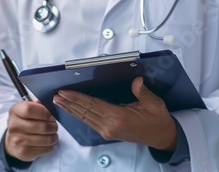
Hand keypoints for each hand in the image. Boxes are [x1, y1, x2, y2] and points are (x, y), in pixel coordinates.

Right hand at [5, 101, 57, 161]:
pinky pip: (46, 149)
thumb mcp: (27, 107)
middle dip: (53, 126)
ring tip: (53, 134)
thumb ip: (38, 104)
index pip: (29, 109)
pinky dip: (51, 145)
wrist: (13, 140)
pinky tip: (47, 142)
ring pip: (46, 139)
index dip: (44, 112)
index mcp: (14, 111)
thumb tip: (49, 105)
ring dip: (54, 136)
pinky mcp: (24, 152)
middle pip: (42, 126)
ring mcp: (17, 140)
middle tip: (54, 125)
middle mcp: (13, 126)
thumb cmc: (24, 121)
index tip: (50, 115)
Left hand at [53, 77, 176, 150]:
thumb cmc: (158, 120)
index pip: (92, 105)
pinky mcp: (107, 133)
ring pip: (84, 118)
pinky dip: (78, 115)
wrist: (162, 137)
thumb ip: (143, 92)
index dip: (77, 98)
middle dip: (69, 103)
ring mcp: (107, 131)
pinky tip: (71, 110)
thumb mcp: (155, 104)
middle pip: (84, 112)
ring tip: (58, 101)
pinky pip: (89, 122)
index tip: (64, 92)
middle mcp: (109, 126)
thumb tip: (136, 81)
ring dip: (71, 109)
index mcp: (118, 118)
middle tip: (56, 95)